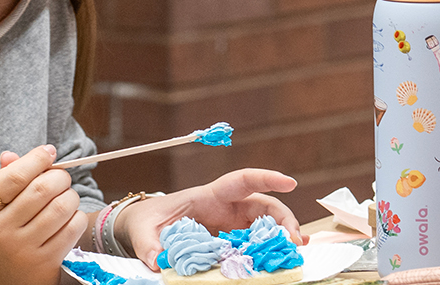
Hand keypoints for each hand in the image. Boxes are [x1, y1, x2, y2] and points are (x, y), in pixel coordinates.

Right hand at [0, 145, 88, 284]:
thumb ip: (5, 178)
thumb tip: (13, 155)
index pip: (13, 177)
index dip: (36, 159)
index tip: (49, 152)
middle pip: (42, 189)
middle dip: (59, 176)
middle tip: (60, 178)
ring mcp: (22, 249)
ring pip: (61, 206)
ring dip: (71, 195)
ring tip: (65, 197)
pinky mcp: (45, 262)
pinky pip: (73, 227)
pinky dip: (77, 216)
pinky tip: (69, 217)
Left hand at [118, 169, 299, 270]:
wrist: (147, 225)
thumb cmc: (149, 220)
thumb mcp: (144, 231)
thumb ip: (150, 246)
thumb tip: (157, 262)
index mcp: (210, 195)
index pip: (242, 180)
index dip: (267, 178)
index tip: (290, 183)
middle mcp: (227, 207)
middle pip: (264, 206)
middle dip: (284, 219)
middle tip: (295, 240)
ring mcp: (232, 223)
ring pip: (265, 224)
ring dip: (282, 235)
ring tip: (295, 251)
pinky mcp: (232, 239)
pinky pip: (256, 241)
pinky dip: (272, 247)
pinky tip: (285, 255)